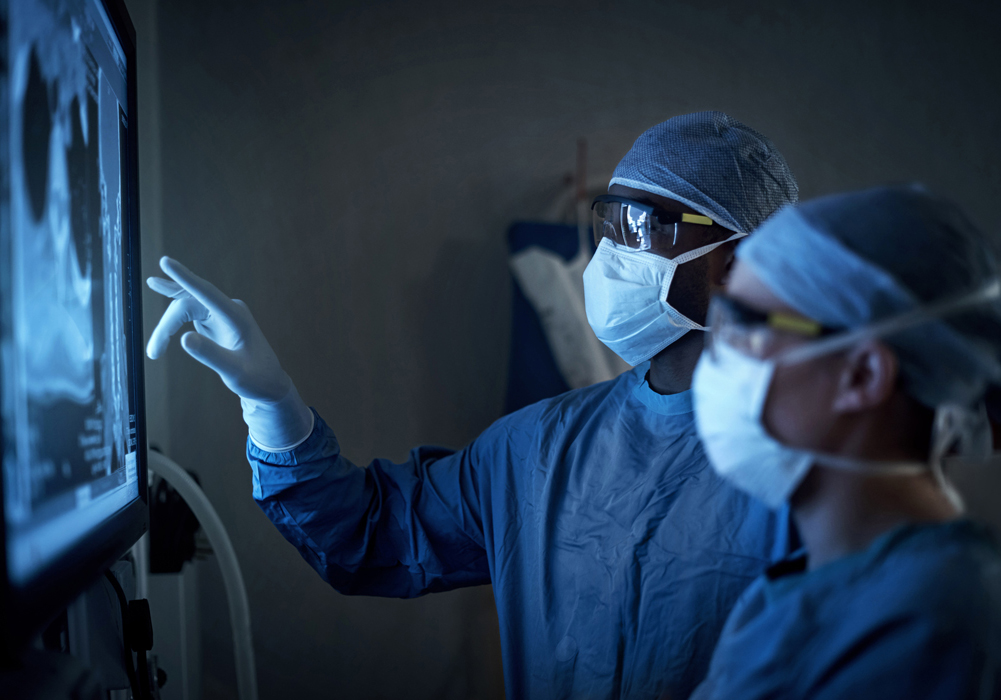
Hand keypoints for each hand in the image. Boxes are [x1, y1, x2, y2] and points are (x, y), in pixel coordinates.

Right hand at [146, 256, 312, 450]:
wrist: (269, 384)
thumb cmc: (256, 379)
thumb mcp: (234, 373)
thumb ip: (211, 355)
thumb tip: (184, 339)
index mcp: (236, 317)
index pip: (206, 292)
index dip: (184, 277)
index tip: (165, 261)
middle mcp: (229, 309)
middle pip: (188, 304)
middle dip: (167, 326)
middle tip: (153, 353)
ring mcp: (222, 313)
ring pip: (185, 309)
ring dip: (168, 327)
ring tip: (154, 352)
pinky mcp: (216, 320)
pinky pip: (189, 313)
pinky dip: (173, 323)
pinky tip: (160, 306)